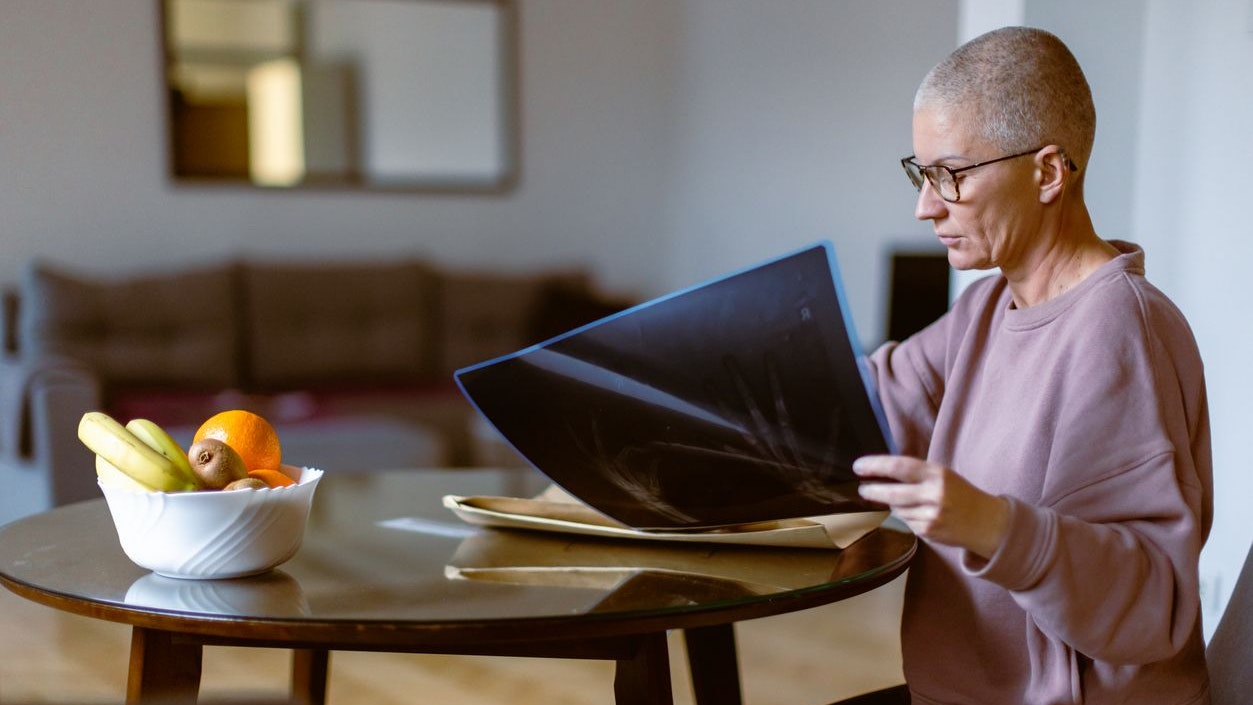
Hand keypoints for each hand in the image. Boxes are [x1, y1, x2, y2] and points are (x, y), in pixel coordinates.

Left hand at [853, 455, 1008, 558]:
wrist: (986, 522)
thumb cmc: (960, 494)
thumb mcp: (942, 475)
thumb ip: (915, 473)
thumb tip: (879, 472)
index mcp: (937, 474)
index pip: (899, 466)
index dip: (875, 466)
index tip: (859, 466)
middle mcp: (934, 494)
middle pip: (891, 492)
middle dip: (872, 490)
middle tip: (863, 488)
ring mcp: (931, 515)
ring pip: (896, 509)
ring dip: (893, 504)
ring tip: (906, 501)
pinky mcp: (928, 531)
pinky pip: (905, 522)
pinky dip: (905, 517)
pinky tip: (919, 515)